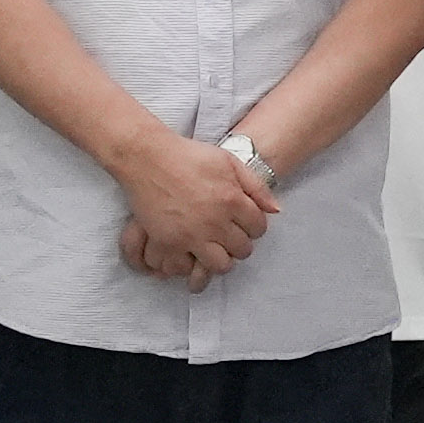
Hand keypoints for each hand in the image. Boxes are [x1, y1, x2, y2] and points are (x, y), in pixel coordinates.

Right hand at [116, 127, 272, 288]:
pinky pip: (188, 267)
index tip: (244, 223)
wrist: (148, 158)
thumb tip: (276, 210)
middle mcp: (215, 221)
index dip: (254, 226)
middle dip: (239, 243)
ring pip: (220, 265)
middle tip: (229, 236)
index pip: (258, 228)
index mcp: (232, 200)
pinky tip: (192, 252)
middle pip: (242, 250)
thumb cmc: (189, 155)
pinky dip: (191, 263)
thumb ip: (256, 186)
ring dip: (220, 258)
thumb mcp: (229, 161)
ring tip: (214, 248)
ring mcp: (192, 235)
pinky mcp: (169, 242)